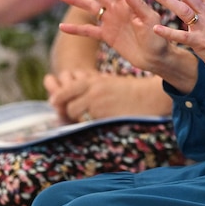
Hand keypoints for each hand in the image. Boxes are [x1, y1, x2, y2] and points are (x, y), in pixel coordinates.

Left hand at [45, 70, 163, 121]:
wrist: (149, 97)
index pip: (67, 89)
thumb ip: (92, 86)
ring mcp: (97, 101)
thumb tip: (74, 95)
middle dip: (65, 111)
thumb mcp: (109, 83)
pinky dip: (87, 124)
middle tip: (66, 117)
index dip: (58, 97)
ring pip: (73, 112)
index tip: (55, 103)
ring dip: (75, 118)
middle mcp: (93, 89)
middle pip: (66, 102)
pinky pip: (86, 122)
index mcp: (94, 80)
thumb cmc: (131, 91)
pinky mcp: (103, 114)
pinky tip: (94, 124)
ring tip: (82, 121)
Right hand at [57, 0, 195, 80]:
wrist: (156, 58)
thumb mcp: (150, 20)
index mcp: (128, 2)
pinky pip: (88, 31)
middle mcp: (117, 9)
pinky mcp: (107, 36)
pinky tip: (62, 27)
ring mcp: (111, 22)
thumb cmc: (158, 37)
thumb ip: (137, 5)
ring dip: (75, 0)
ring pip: (89, 8)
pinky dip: (76, 29)